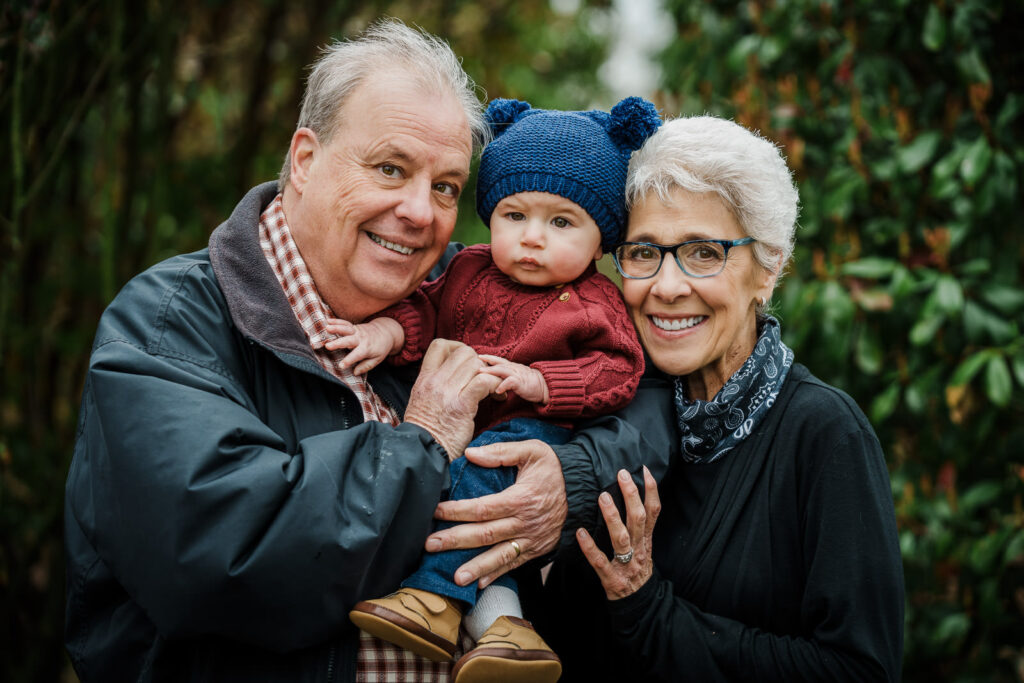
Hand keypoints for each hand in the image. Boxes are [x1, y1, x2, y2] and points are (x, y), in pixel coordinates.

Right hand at [323, 317, 403, 374]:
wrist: (386, 332)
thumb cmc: (380, 348)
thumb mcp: (377, 359)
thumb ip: (366, 366)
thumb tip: (355, 373)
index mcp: (367, 348)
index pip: (357, 355)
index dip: (349, 360)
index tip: (340, 366)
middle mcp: (361, 339)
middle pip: (349, 340)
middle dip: (338, 343)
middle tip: (327, 346)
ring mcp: (357, 331)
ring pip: (346, 329)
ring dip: (337, 328)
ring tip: (327, 328)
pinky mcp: (354, 326)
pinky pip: (345, 323)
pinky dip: (337, 321)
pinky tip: (327, 321)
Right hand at [403, 339, 499, 458]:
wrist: (423, 454)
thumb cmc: (427, 432)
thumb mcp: (421, 401)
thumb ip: (435, 386)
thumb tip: (455, 375)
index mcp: (424, 379)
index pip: (440, 345)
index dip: (458, 348)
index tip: (467, 364)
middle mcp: (434, 382)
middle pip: (464, 352)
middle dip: (479, 363)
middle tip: (484, 379)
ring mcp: (448, 392)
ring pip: (475, 363)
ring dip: (490, 374)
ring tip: (494, 390)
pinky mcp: (462, 406)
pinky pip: (484, 382)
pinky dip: (495, 386)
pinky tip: (498, 397)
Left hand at [425, 439, 566, 587]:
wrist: (581, 489)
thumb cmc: (552, 469)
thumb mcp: (532, 451)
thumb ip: (501, 451)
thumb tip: (470, 453)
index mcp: (520, 498)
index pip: (482, 508)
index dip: (456, 511)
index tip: (435, 512)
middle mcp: (524, 522)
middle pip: (485, 534)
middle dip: (455, 540)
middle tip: (430, 545)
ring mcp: (531, 539)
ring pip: (499, 555)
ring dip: (476, 567)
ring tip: (456, 578)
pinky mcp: (536, 549)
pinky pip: (514, 564)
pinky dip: (497, 574)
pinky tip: (480, 583)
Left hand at [478, 354, 548, 403]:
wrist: (545, 386)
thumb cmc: (530, 382)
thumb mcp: (516, 376)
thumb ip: (506, 376)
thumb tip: (494, 379)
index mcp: (512, 366)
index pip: (498, 360)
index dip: (488, 357)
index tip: (478, 356)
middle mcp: (513, 368)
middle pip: (498, 362)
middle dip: (486, 361)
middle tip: (475, 361)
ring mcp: (517, 374)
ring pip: (502, 370)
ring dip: (490, 371)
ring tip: (481, 373)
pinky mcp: (521, 383)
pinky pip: (510, 382)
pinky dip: (503, 386)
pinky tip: (497, 390)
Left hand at [577, 467, 660, 600]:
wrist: (640, 605)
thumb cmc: (637, 571)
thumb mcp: (644, 547)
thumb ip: (638, 527)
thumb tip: (629, 496)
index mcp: (647, 540)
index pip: (653, 512)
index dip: (651, 490)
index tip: (643, 470)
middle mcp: (639, 549)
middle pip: (638, 519)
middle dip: (631, 495)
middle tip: (622, 475)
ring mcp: (626, 565)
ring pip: (621, 538)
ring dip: (612, 517)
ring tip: (603, 497)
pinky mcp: (611, 578)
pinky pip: (600, 561)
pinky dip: (590, 548)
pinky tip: (580, 533)